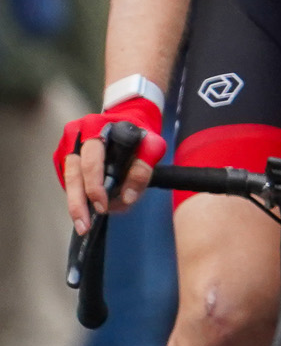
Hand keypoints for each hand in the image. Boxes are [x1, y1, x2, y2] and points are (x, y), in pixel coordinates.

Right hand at [56, 100, 164, 235]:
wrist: (128, 121)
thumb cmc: (139, 134)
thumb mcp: (151, 146)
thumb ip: (143, 169)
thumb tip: (127, 196)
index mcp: (95, 127)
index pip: (91, 160)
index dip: (95, 185)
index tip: (103, 206)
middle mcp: (76, 135)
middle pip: (73, 173)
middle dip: (78, 202)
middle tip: (85, 224)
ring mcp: (67, 146)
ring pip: (68, 179)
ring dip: (75, 203)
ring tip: (83, 224)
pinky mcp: (65, 157)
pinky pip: (68, 180)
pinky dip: (77, 195)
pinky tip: (85, 210)